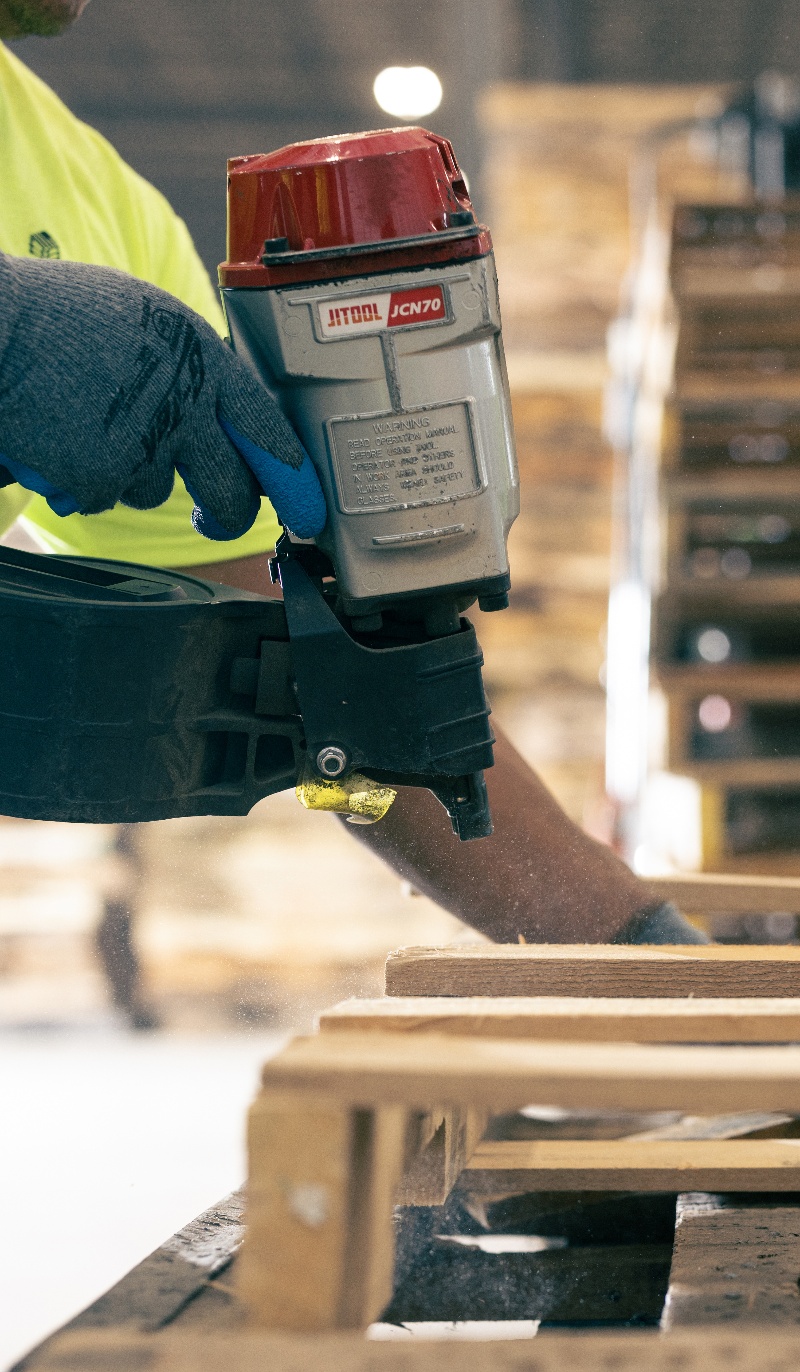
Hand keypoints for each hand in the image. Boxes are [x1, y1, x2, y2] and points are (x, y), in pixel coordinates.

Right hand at [0, 253, 325, 538]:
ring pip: (152, 492)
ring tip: (85, 423)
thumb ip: (187, 366)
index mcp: (204, 358)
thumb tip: (218, 410)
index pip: (271, 432)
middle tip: (214, 520)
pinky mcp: (100, 478)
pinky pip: (100, 497)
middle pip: (232, 493)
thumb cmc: (60, 316)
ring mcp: (144, 446)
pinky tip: (57, 437)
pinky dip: (78, 479)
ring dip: (124, 474)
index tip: (307, 511)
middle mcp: (185, 404)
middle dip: (226, 517)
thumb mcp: (145, 320)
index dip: (295, 481)